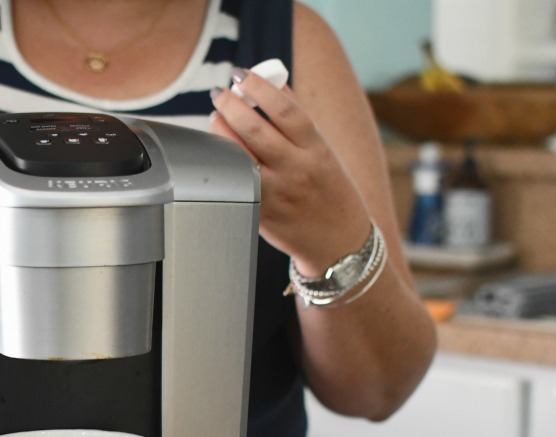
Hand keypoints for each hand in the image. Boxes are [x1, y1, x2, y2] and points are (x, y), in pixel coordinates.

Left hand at [208, 69, 370, 276]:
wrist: (339, 242)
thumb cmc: (330, 191)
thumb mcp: (323, 152)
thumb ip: (299, 121)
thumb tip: (275, 83)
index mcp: (316, 150)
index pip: (286, 110)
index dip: (260, 87)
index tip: (242, 74)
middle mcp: (297, 170)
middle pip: (256, 131)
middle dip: (231, 106)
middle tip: (219, 93)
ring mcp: (277, 193)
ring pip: (240, 156)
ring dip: (222, 131)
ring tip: (216, 116)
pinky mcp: (260, 212)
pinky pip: (236, 180)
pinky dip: (224, 161)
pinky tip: (219, 149)